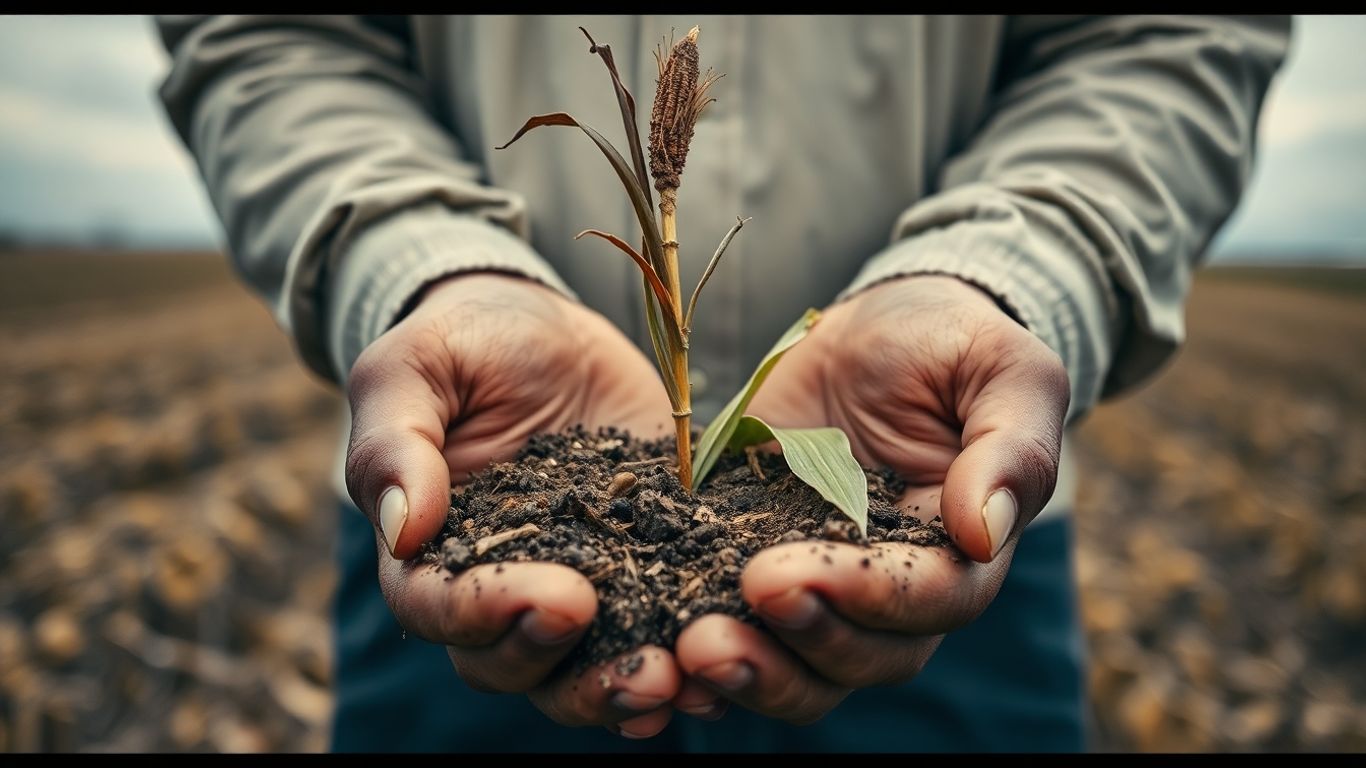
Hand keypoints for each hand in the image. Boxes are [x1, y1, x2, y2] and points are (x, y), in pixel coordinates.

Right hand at [345, 273, 681, 737]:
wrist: (546, 328)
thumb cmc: (464, 344)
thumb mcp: (412, 366)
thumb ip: (395, 442)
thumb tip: (400, 531)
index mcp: (430, 552)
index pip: (440, 609)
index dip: (490, 618)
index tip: (556, 600)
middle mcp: (499, 587)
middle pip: (512, 663)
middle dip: (570, 669)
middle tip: (634, 656)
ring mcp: (578, 584)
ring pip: (584, 668)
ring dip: (628, 687)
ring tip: (682, 679)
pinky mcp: (644, 566)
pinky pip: (657, 627)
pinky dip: (685, 653)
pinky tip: (728, 657)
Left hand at [674, 275, 1070, 723]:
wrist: (879, 326)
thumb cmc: (952, 345)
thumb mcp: (1003, 371)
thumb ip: (1013, 448)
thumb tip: (983, 533)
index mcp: (959, 553)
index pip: (925, 602)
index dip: (862, 599)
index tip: (786, 575)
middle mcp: (889, 589)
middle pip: (857, 657)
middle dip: (790, 649)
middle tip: (715, 633)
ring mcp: (817, 582)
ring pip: (796, 664)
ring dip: (745, 672)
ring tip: (688, 652)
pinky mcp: (748, 557)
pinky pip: (733, 625)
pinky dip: (697, 651)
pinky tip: (654, 646)